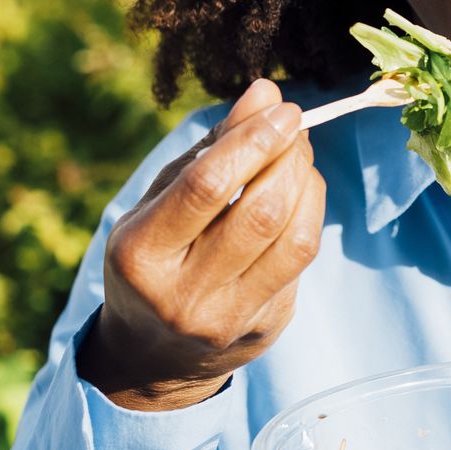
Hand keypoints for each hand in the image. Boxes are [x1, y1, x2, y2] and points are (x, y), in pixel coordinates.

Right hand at [76, 78, 324, 411]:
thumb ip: (210, 149)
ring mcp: (228, 318)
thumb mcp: (159, 202)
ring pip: (293, 240)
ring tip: (298, 154)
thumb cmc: (155, 258)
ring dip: (307, 182)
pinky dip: (309, 214)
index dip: (253, 140)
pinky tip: (300, 193)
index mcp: (141, 255)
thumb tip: (265, 93)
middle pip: (259, 213)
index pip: (207, 187)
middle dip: (287, 156)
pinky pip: (301, 261)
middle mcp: (183, 295)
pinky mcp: (265, 328)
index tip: (281, 108)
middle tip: (294, 124)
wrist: (154, 356)